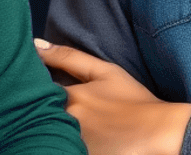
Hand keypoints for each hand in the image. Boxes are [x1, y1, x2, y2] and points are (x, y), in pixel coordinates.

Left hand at [35, 39, 190, 154]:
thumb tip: (35, 44)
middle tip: (66, 106)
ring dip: (50, 124)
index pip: (37, 89)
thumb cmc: (132, 98)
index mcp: (71, 97)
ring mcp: (72, 143)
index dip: (34, 86)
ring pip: (48, 130)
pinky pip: (60, 145)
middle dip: (41, 107)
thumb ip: (68, 57)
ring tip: (78, 118)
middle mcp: (67, 122)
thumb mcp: (105, 71)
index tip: (35, 84)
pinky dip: (60, 139)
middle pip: (39, 112)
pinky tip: (78, 133)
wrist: (155, 132)